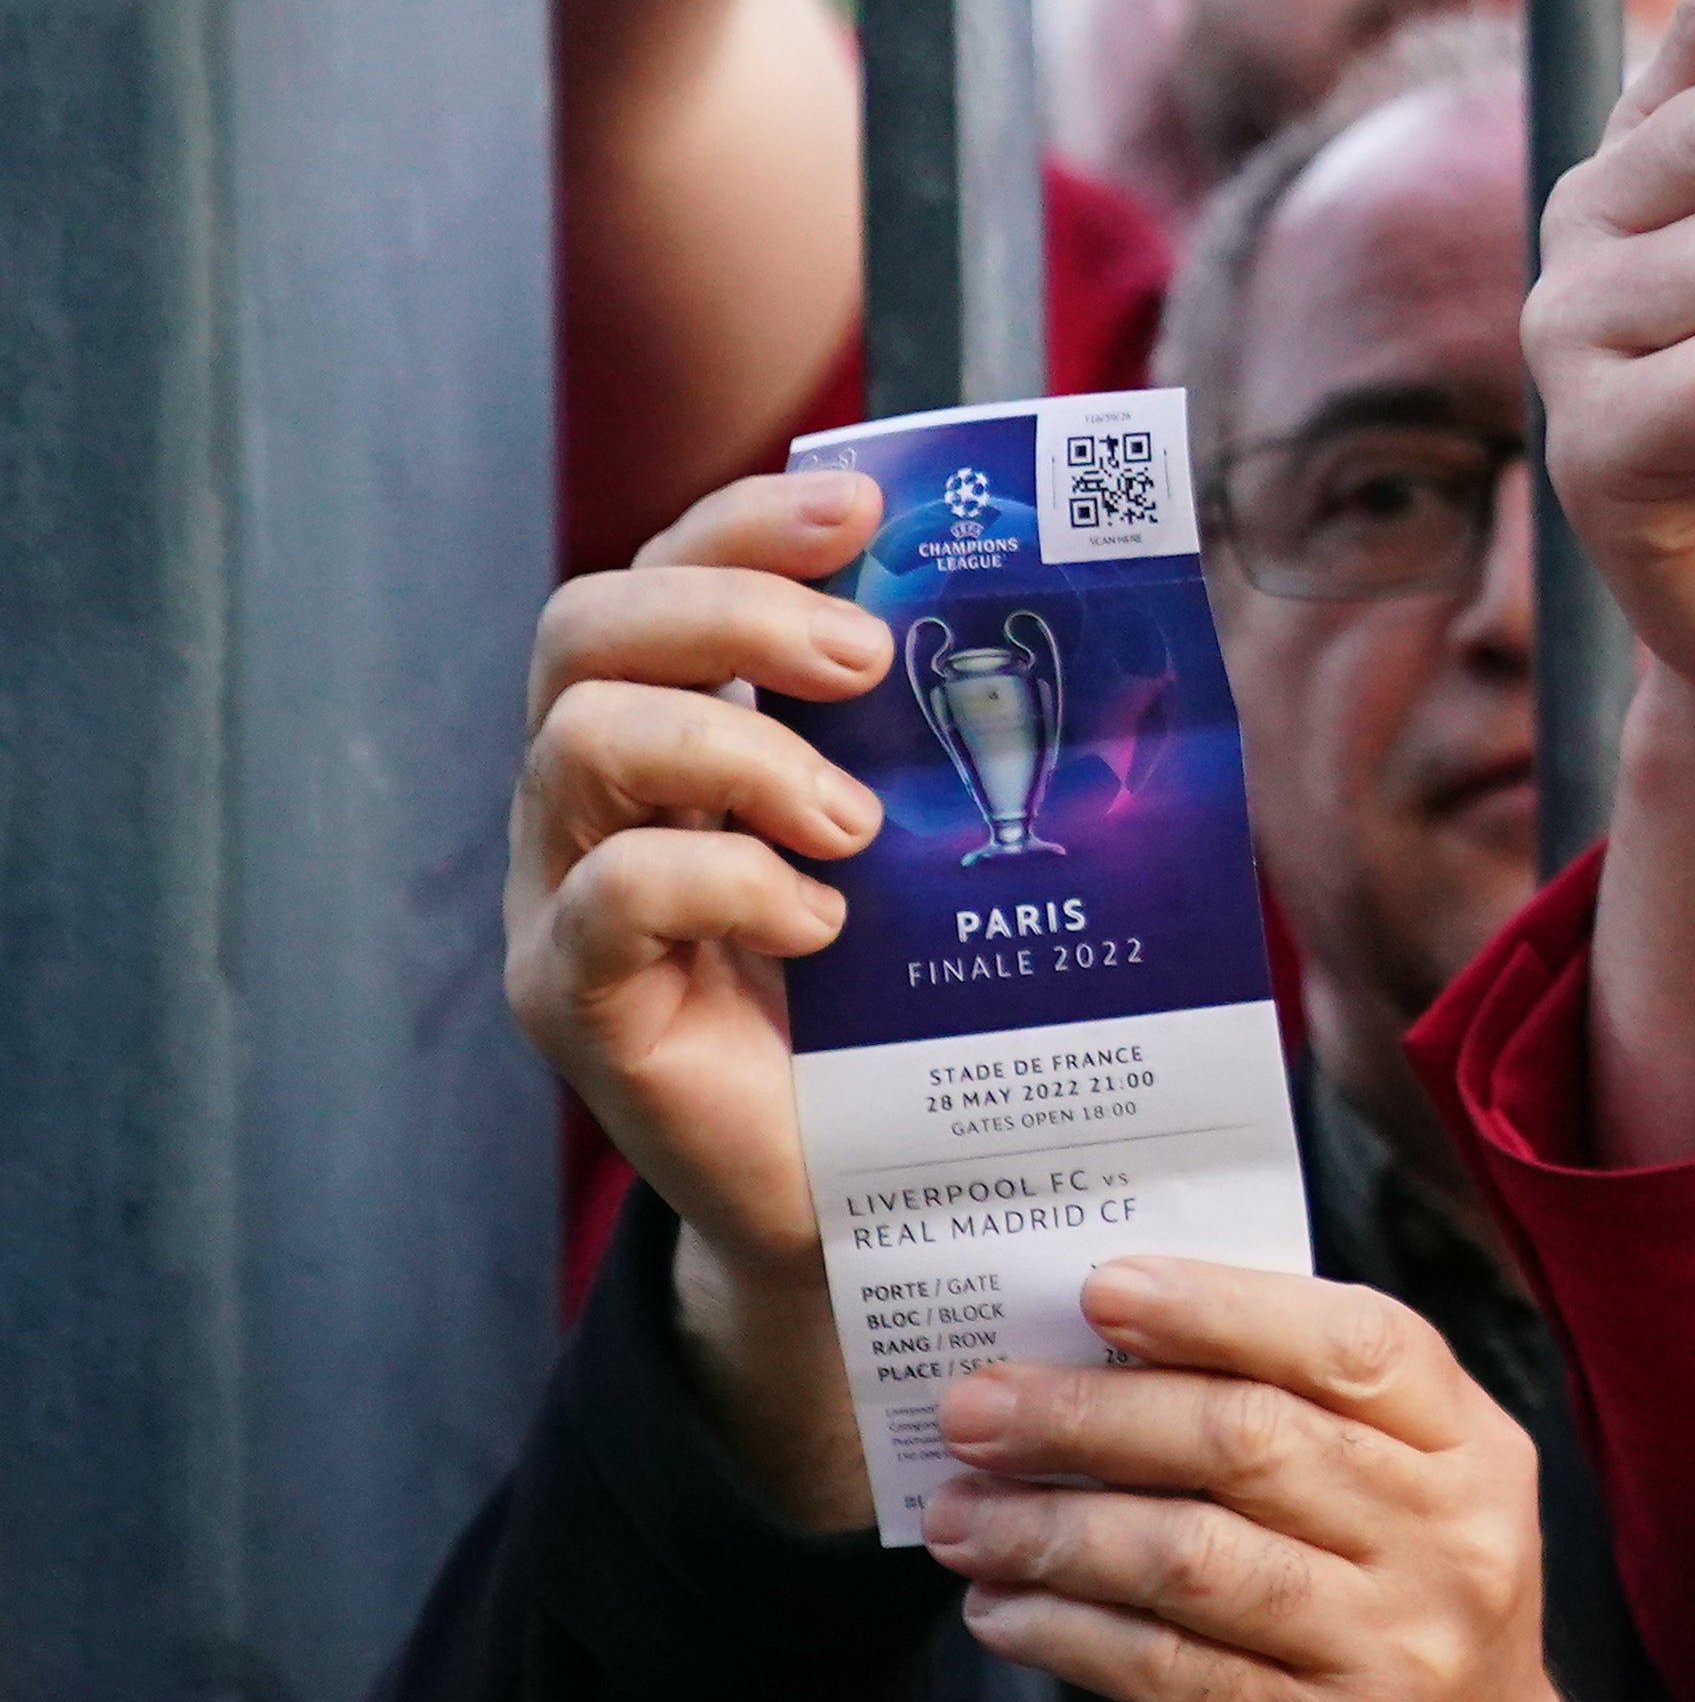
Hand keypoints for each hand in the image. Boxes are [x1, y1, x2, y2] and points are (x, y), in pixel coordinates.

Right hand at [503, 471, 896, 1524]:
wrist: (877, 1195)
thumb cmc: (914, 1003)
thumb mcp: (939, 843)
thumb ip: (958, 737)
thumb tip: (1122, 609)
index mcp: (679, 729)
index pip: (662, 572)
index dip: (745, 520)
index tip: (863, 506)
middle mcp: (595, 797)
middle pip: (586, 628)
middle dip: (732, 610)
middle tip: (864, 658)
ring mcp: (564, 897)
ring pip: (580, 740)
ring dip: (738, 750)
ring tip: (855, 824)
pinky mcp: (576, 1000)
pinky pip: (609, 896)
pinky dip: (726, 883)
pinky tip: (820, 923)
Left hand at [929, 1260, 1583, 1701]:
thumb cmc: (1400, 1632)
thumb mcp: (1411, 1514)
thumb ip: (1309, 1427)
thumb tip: (1109, 1353)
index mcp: (1474, 1457)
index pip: (1360, 1345)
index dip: (1225, 1307)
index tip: (1101, 1290)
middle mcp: (1445, 1548)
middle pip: (1250, 1442)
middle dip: (1090, 1414)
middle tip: (976, 1407)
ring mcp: (1382, 1656)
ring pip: (1187, 1556)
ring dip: (1050, 1527)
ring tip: (959, 1514)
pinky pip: (1155, 1668)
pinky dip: (1060, 1629)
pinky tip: (999, 1609)